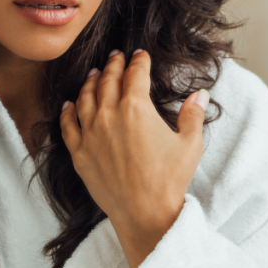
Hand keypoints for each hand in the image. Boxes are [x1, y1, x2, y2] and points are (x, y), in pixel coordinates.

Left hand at [59, 50, 208, 267]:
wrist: (144, 212)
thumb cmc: (169, 179)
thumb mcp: (189, 144)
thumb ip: (193, 115)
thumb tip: (201, 94)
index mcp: (136, 108)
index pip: (135, 75)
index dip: (138, 62)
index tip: (139, 55)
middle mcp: (109, 115)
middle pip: (108, 81)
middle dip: (113, 65)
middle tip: (115, 56)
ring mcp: (90, 133)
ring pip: (85, 98)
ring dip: (91, 83)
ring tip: (94, 74)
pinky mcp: (78, 152)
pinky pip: (67, 125)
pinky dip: (67, 112)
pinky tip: (68, 104)